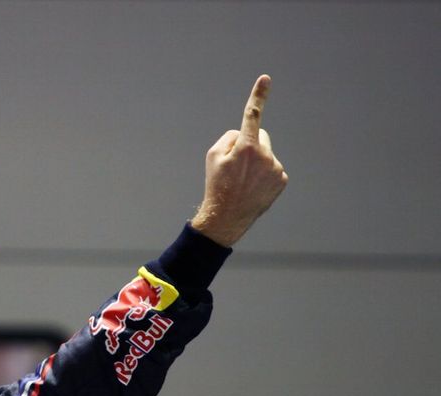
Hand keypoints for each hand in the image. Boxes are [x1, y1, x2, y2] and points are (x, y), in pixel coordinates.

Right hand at [191, 75, 287, 246]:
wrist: (226, 217)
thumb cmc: (217, 184)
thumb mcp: (213, 156)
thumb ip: (230, 137)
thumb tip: (244, 134)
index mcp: (246, 146)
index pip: (252, 115)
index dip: (258, 95)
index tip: (265, 78)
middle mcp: (265, 155)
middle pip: (260, 137)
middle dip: (250, 145)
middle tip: (236, 166)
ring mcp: (276, 168)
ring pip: (266, 154)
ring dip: (256, 162)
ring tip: (243, 181)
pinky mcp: (282, 180)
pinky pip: (272, 168)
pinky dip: (263, 174)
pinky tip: (252, 187)